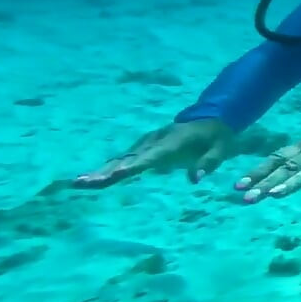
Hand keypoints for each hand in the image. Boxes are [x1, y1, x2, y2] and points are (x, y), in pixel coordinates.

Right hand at [74, 119, 235, 188]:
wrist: (210, 118)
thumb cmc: (217, 136)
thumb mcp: (222, 148)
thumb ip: (209, 162)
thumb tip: (195, 180)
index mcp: (173, 142)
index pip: (151, 157)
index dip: (133, 166)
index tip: (115, 175)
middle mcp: (154, 142)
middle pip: (128, 159)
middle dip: (106, 171)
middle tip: (82, 183)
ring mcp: (147, 143)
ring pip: (121, 159)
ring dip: (101, 171)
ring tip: (78, 183)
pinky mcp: (144, 147)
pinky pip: (124, 159)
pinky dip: (107, 169)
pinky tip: (91, 180)